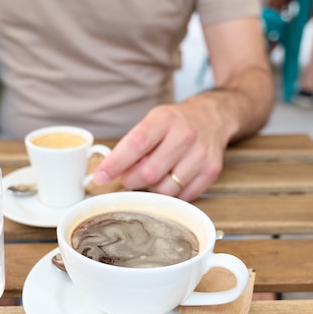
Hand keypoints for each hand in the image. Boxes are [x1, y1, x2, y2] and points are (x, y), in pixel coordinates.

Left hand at [93, 99, 229, 200]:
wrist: (213, 117)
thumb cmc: (175, 123)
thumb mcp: (152, 121)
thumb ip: (132, 145)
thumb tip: (108, 173)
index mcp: (164, 119)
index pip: (136, 145)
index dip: (115, 164)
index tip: (100, 177)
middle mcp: (185, 135)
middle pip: (149, 173)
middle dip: (132, 181)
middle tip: (128, 178)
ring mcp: (201, 154)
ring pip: (166, 189)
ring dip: (153, 188)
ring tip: (154, 175)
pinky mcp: (211, 170)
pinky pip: (183, 196)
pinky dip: (172, 194)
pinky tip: (171, 179)